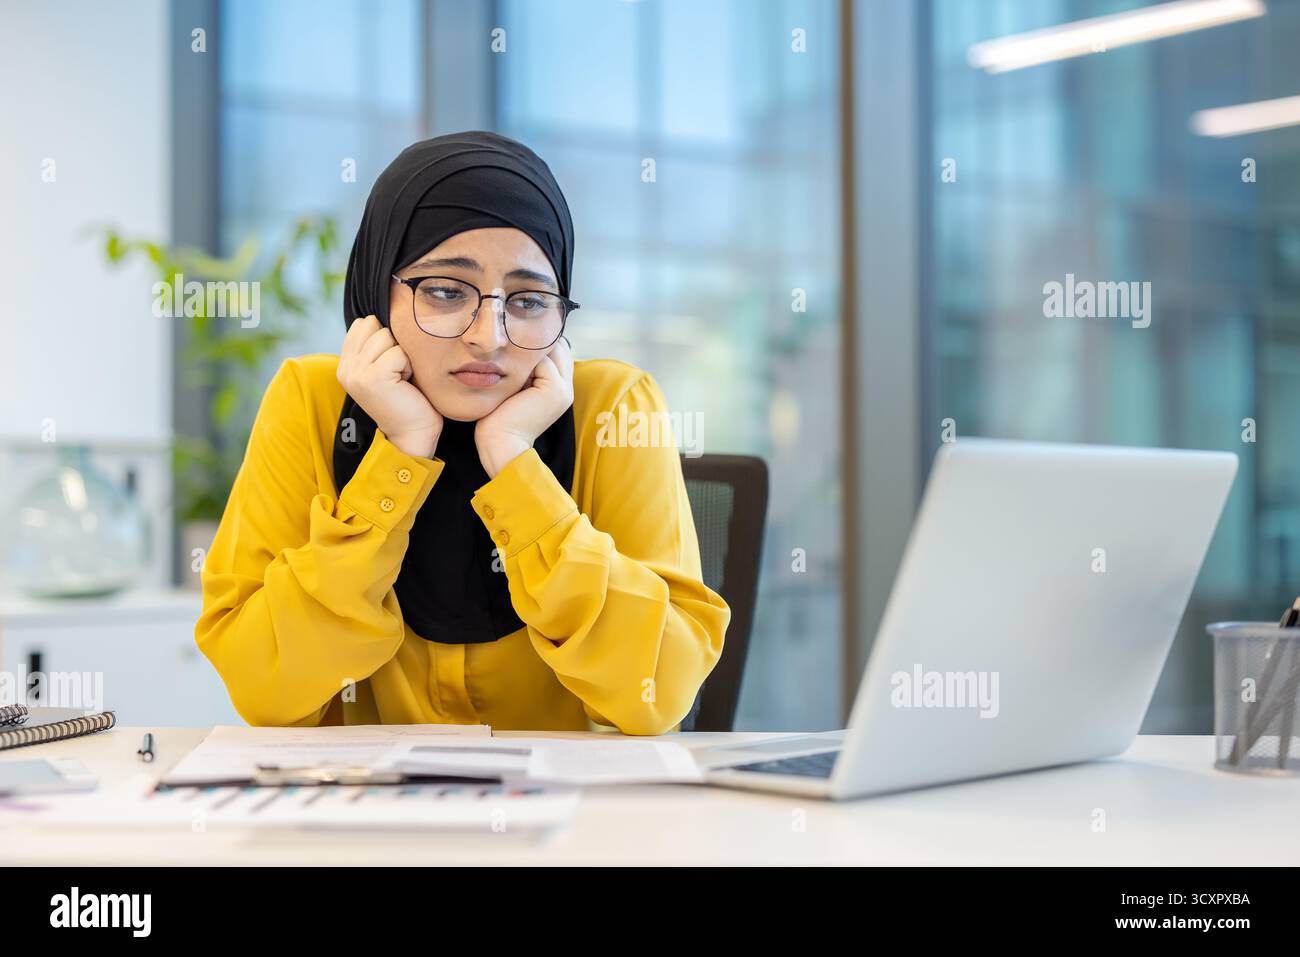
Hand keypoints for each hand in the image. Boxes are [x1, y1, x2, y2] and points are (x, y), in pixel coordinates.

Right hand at [337, 315, 442, 457]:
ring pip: (387, 336)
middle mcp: (346, 368)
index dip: (386, 338)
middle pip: (376, 326)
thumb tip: (381, 313)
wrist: (413, 434)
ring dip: (404, 356)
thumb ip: (376, 345)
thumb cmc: (408, 399)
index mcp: (346, 364)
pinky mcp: (373, 377)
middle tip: (399, 373)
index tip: (392, 365)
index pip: (364, 323)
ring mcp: (356, 373)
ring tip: (403, 379)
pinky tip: (406, 384)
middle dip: (396, 345)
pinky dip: (409, 365)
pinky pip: (398, 351)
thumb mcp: (385, 367)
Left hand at [475, 337, 574, 476]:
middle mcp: (567, 389)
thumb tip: (519, 345)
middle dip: (537, 345)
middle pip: (559, 348)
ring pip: (552, 350)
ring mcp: (563, 389)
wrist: (500, 443)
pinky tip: (509, 373)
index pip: (558, 354)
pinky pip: (542, 360)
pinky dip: (524, 361)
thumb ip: (525, 371)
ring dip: (529, 352)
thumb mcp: (516, 389)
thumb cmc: (500, 419)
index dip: (539, 348)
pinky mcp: (554, 388)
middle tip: (512, 349)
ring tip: (509, 364)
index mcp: (560, 391)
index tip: (515, 350)